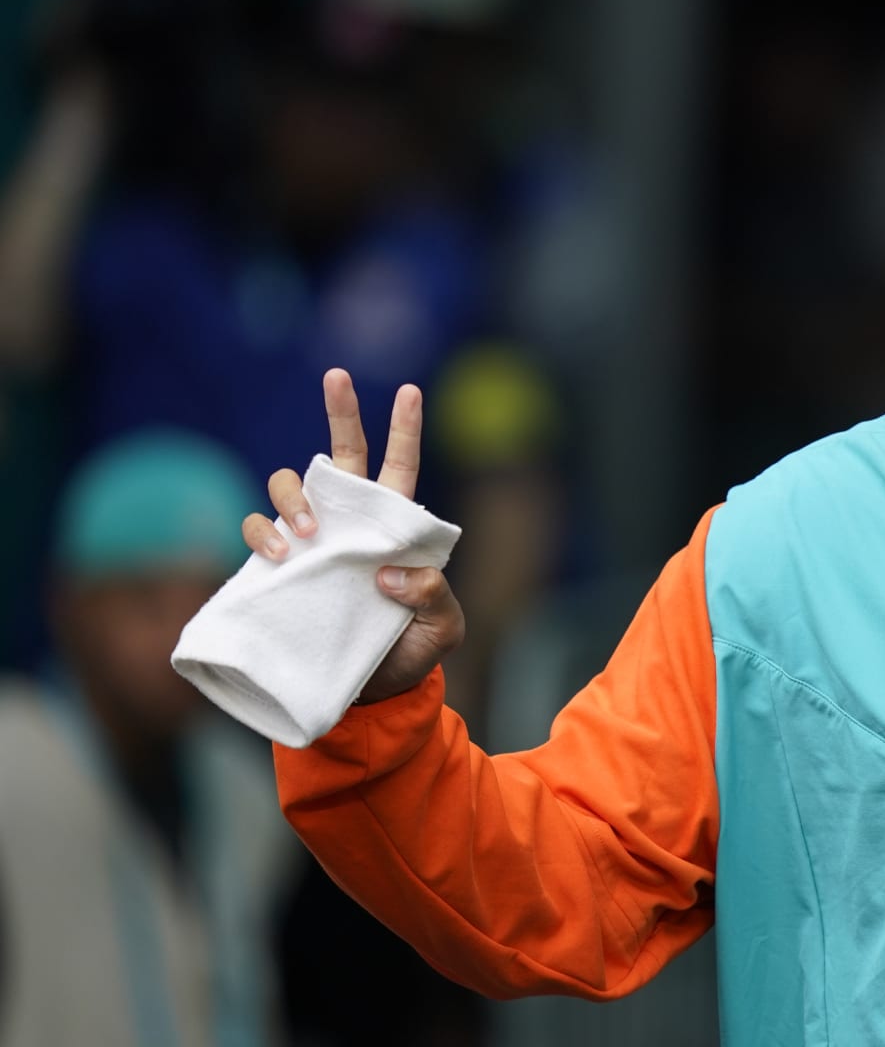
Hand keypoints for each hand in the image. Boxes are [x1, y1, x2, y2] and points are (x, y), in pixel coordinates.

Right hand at [240, 368, 464, 703]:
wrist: (370, 695)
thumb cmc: (410, 652)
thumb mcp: (443, 628)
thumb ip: (434, 596)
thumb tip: (392, 571)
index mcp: (394, 527)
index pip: (401, 468)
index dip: (404, 429)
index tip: (410, 390)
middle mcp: (350, 524)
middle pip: (341, 455)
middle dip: (340, 412)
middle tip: (337, 376)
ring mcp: (312, 541)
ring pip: (290, 485)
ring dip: (293, 495)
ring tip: (307, 532)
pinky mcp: (279, 567)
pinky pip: (256, 528)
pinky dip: (261, 530)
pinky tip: (279, 553)